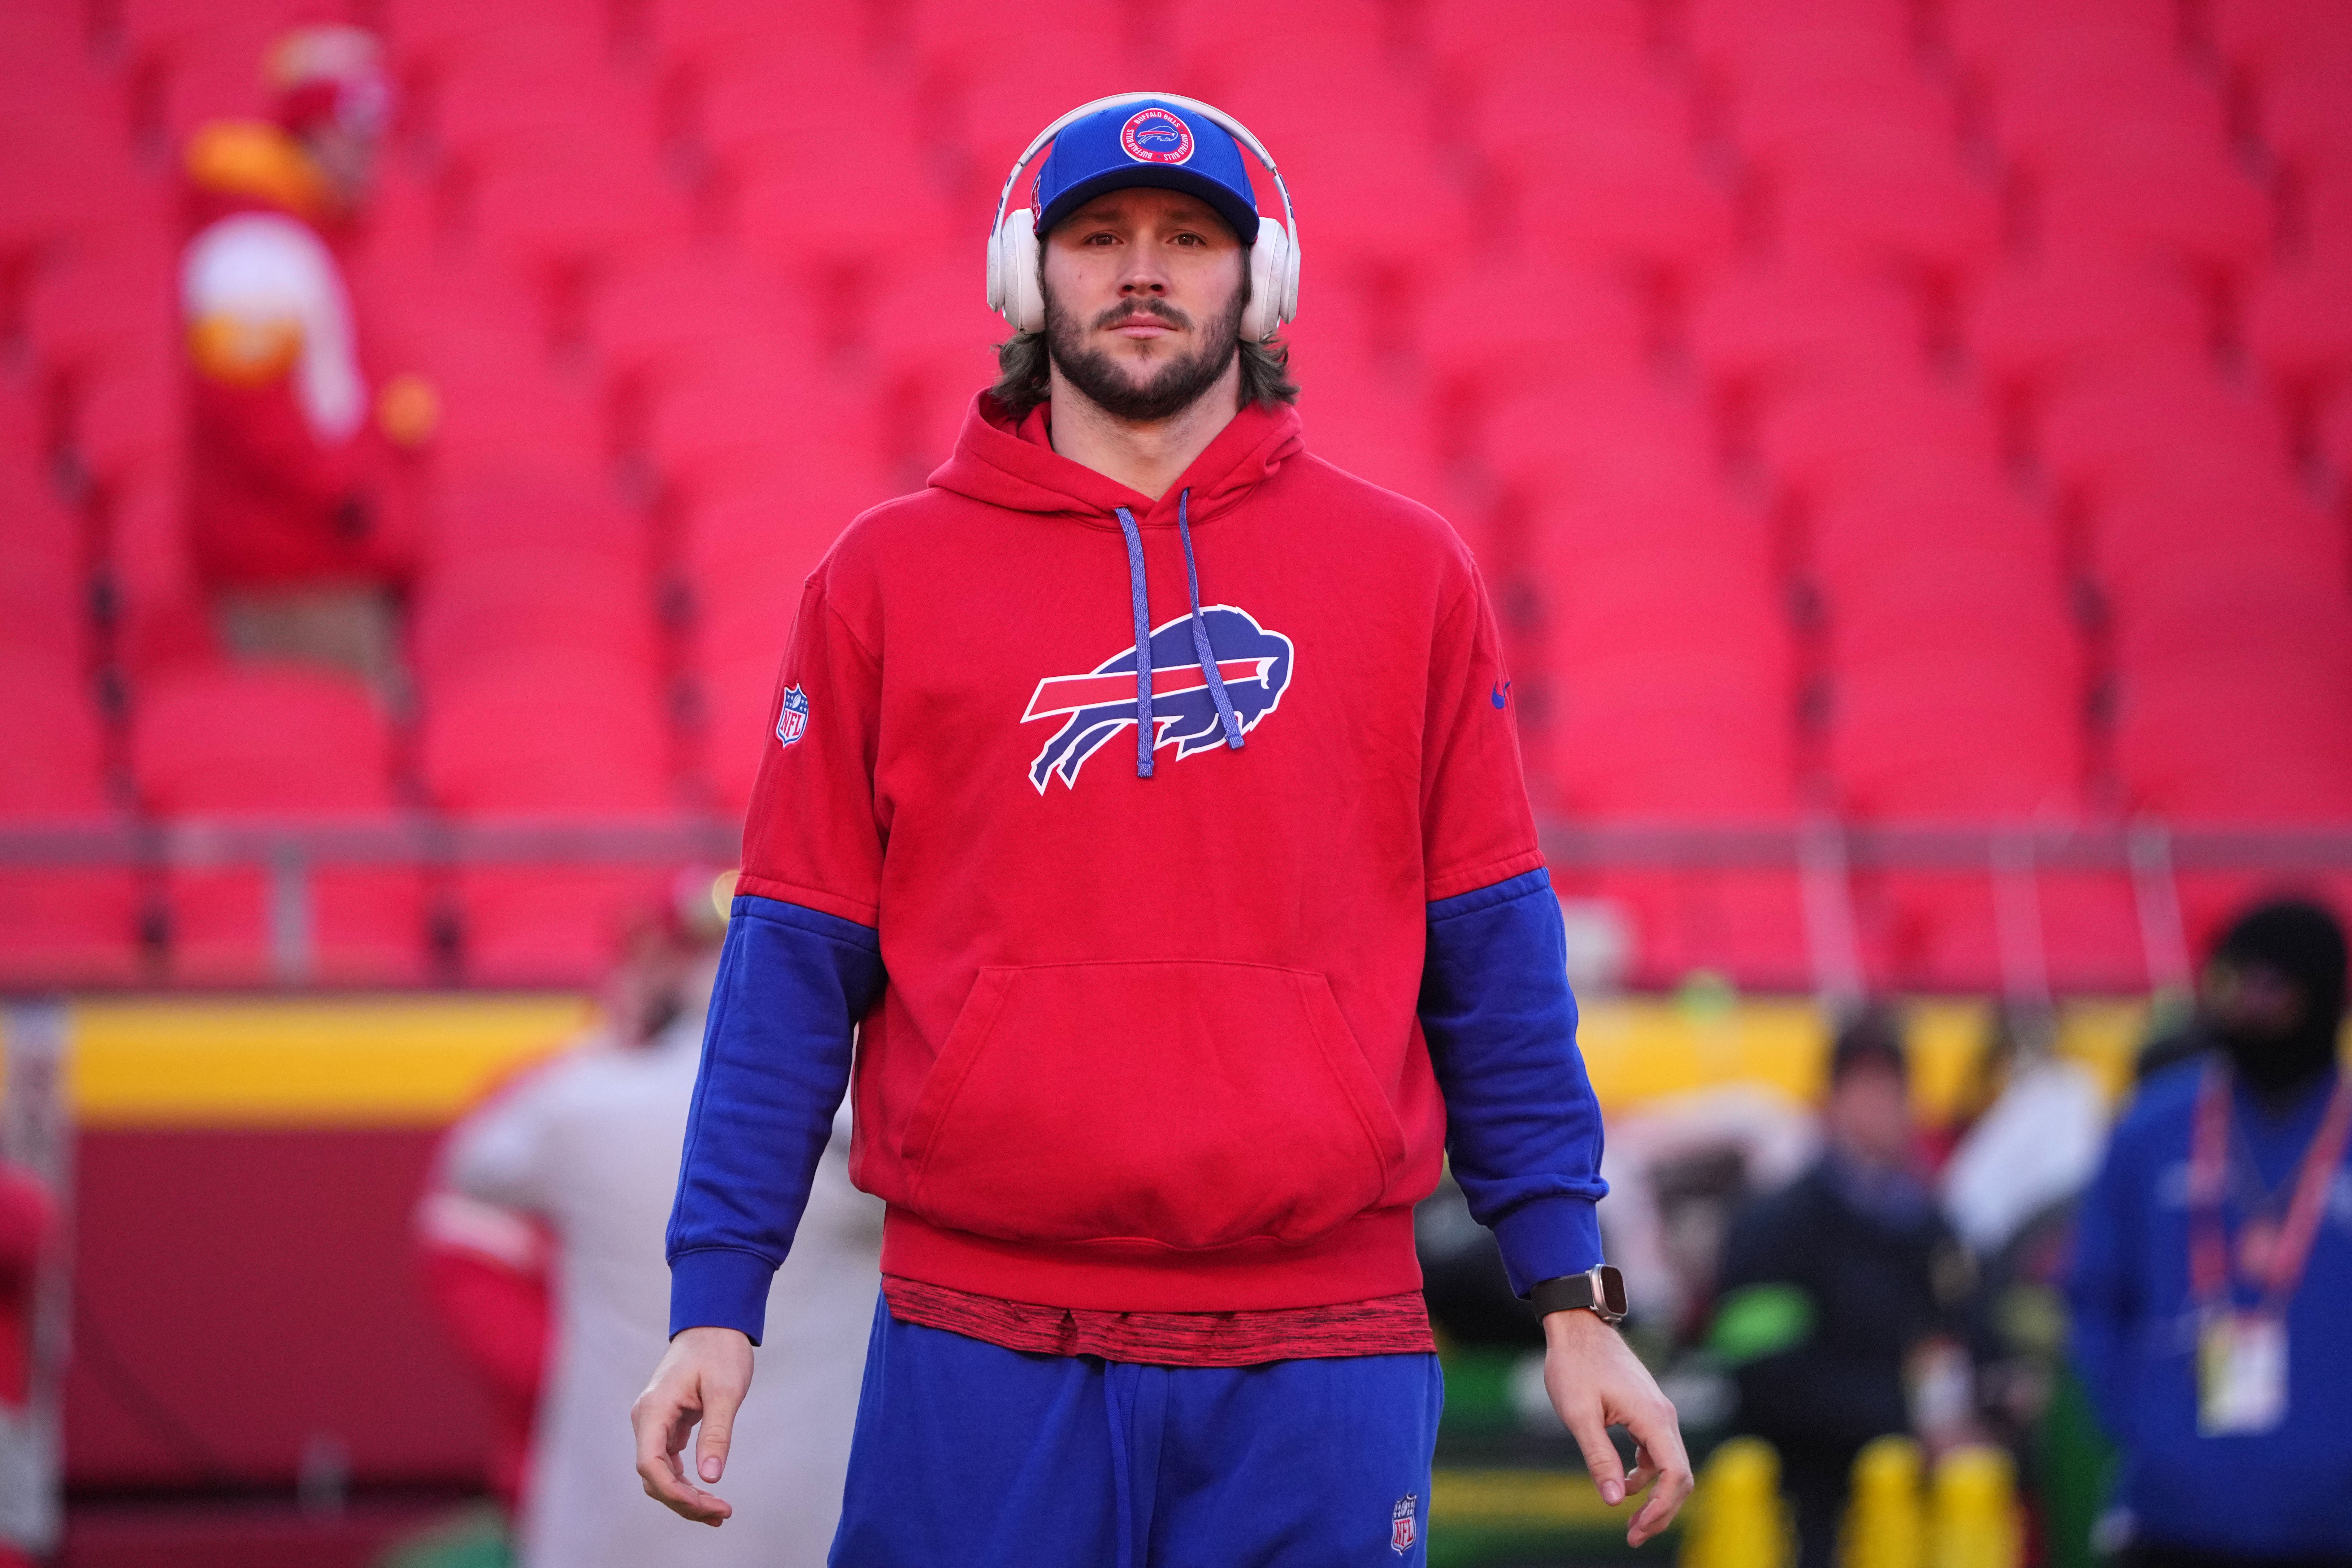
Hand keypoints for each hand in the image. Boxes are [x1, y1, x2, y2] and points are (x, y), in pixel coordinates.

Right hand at [631, 1326, 753, 1524]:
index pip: (651, 1465)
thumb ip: (717, 1434)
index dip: (676, 1493)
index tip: (708, 1505)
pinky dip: (685, 1480)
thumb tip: (711, 1477)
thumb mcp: (726, 1391)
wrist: (715, 1322)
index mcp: (653, 1410)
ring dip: (684, 1495)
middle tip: (721, 1514)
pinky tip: (706, 1493)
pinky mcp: (667, 1424)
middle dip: (684, 1501)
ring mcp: (655, 1423)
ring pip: (660, 1472)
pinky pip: (669, 1461)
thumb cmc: (720, 1350)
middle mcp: (647, 1419)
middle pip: (654, 1475)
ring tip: (718, 1513)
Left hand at [1540, 1308, 1693, 1547]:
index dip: (1662, 1508)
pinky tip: (1624, 1483)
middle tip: (1634, 1535)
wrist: (1578, 1326)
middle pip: (1680, 1475)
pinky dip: (1647, 1474)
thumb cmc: (1574, 1365)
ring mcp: (1658, 1412)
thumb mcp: (1579, 1415)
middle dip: (1662, 1510)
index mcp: (1653, 1418)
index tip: (1637, 1529)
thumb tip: (1615, 1501)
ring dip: (1655, 1495)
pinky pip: (1657, 1451)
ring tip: (1629, 1520)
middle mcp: (1664, 1416)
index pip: (1675, 1474)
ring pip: (1670, 1465)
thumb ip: (1599, 1458)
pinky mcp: (1648, 1410)